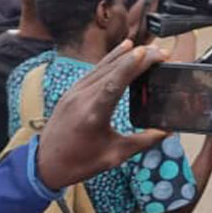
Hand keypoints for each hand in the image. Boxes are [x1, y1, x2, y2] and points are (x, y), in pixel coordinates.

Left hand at [36, 41, 169, 190]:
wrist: (45, 164)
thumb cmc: (79, 162)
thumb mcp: (114, 156)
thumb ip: (143, 141)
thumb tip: (167, 131)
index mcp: (93, 115)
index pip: (114, 84)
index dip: (130, 66)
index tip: (146, 52)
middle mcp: (82, 98)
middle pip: (113, 70)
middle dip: (138, 58)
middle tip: (162, 52)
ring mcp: (75, 92)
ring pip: (103, 66)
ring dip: (126, 55)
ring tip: (148, 48)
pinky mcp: (72, 91)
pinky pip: (95, 70)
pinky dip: (111, 59)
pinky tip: (124, 49)